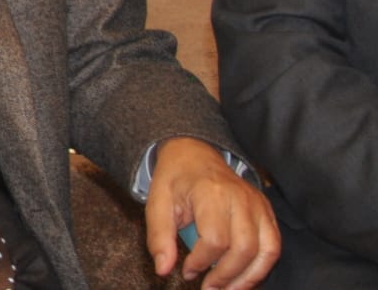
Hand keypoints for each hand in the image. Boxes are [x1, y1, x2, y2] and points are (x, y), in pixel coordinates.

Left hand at [145, 136, 279, 288]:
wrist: (194, 154)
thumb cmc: (175, 181)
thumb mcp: (157, 203)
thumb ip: (159, 236)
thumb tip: (163, 270)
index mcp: (211, 192)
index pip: (214, 238)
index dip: (201, 262)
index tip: (187, 271)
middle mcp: (241, 197)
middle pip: (244, 248)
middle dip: (226, 276)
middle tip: (208, 288)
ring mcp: (258, 204)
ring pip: (266, 250)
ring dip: (248, 278)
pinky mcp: (267, 211)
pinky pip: (273, 246)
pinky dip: (261, 267)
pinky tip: (243, 279)